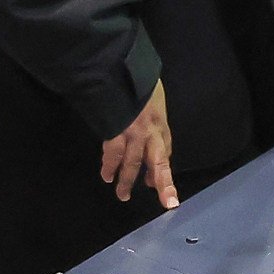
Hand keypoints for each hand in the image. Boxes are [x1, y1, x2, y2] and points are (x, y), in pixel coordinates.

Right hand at [98, 82, 177, 208]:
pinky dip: (109, 165)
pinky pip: (113, 153)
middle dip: (163, 185)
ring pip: (132, 163)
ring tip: (122, 194)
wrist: (124, 70)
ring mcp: (134, 132)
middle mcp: (152, 132)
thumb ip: (150, 122)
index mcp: (161, 126)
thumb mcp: (153, 101)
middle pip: (160, 164)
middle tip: (167, 203)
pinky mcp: (116, 130)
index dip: (163, 173)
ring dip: (126, 181)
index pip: (165, 153)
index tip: (161, 189)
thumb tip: (144, 143)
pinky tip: (106, 174)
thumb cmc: (140, 83)